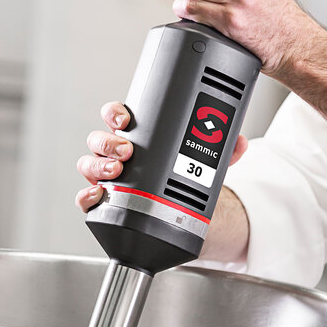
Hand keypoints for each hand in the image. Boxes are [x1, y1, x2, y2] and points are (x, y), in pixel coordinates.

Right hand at [75, 101, 247, 211]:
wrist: (175, 213)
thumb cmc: (178, 178)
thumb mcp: (200, 163)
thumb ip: (220, 151)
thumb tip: (240, 142)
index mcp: (135, 137)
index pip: (116, 117)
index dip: (115, 113)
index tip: (125, 118)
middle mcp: (115, 154)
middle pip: (99, 139)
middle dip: (108, 142)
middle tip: (127, 149)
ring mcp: (107, 177)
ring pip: (89, 164)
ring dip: (98, 166)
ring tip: (116, 171)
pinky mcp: (105, 201)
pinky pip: (86, 197)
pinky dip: (88, 196)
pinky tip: (98, 195)